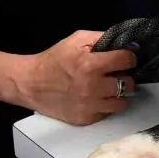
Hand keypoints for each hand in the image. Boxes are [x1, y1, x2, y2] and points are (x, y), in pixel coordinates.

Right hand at [19, 30, 136, 125]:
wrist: (30, 83)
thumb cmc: (54, 60)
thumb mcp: (76, 39)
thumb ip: (101, 38)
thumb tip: (126, 44)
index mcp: (91, 65)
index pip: (126, 60)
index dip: (128, 58)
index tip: (124, 59)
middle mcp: (93, 87)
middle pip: (128, 84)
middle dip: (125, 77)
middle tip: (116, 74)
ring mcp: (89, 106)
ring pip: (121, 103)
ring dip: (119, 94)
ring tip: (109, 88)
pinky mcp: (85, 119)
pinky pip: (107, 113)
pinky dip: (106, 105)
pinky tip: (97, 97)